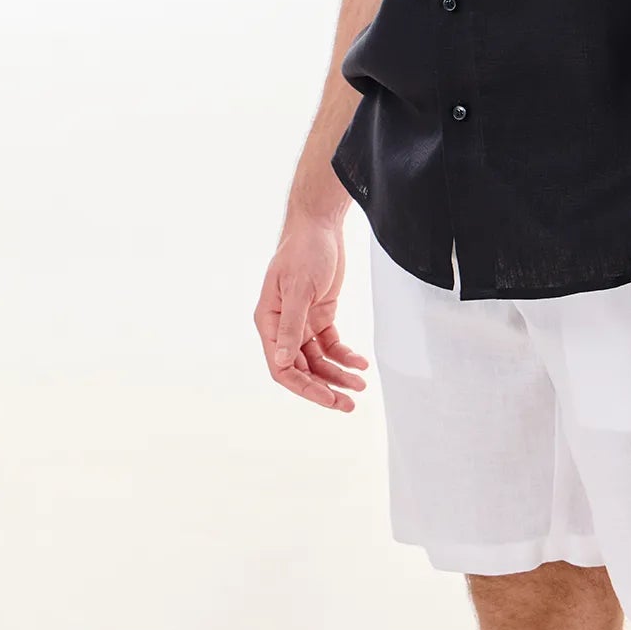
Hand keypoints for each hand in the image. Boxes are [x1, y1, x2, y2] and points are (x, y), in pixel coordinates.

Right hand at [253, 220, 369, 410]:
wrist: (320, 225)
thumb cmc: (302, 250)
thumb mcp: (298, 288)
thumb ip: (291, 326)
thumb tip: (284, 362)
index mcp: (269, 322)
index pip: (282, 367)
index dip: (304, 387)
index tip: (328, 398)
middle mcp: (283, 327)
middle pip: (302, 369)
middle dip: (325, 387)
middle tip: (349, 403)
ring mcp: (302, 322)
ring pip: (318, 360)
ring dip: (338, 374)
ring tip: (360, 386)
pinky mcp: (320, 315)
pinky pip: (331, 344)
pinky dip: (345, 355)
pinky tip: (360, 363)